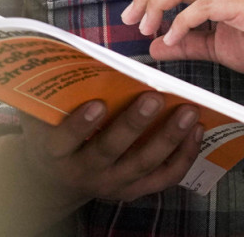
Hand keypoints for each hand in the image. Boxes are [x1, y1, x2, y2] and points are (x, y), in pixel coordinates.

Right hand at [18, 94, 203, 203]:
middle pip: (110, 150)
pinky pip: (164, 176)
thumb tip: (74, 53)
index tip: (98, 103)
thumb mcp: (46, 115)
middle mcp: (84, 172)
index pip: (65, 140)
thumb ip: (57, 92)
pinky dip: (184, 155)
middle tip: (154, 98)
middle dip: (134, 124)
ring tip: (189, 111)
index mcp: (56, 152)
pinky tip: (197, 130)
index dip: (80, 125)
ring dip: (168, 137)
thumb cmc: (57, 131)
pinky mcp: (135, 190)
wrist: (59, 179)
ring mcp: (112, 184)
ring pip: (143, 164)